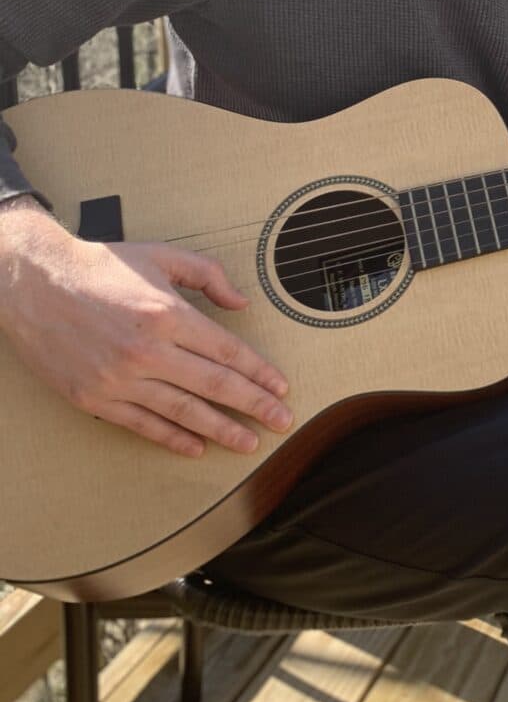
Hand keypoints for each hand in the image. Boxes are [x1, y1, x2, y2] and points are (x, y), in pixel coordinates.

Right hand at [0, 202, 290, 456]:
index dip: (258, 372)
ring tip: (248, 442)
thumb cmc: (98, 267)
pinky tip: (197, 446)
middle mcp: (146, 350)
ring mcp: (119, 378)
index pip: (226, 350)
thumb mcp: (160, 255)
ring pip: (183, 412)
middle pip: (214, 386)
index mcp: (166, 313)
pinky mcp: (95, 398)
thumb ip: (207, 275)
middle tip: (282, 421)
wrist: (32, 283)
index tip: (281, 386)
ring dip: (221, 429)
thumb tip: (241, 301)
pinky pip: (143, 425)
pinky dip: (173, 438)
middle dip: (254, 406)